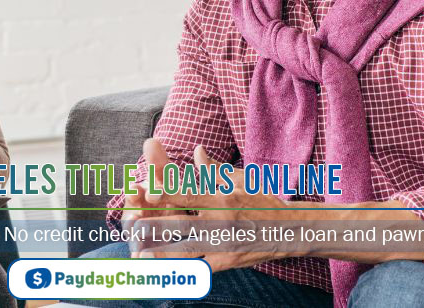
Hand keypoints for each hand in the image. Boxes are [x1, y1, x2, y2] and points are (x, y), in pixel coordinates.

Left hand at [130, 144, 297, 270]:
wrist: (291, 229)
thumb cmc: (263, 200)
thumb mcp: (241, 180)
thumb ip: (213, 170)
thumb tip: (196, 150)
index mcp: (222, 198)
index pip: (189, 194)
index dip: (166, 193)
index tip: (145, 192)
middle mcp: (221, 221)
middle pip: (182, 224)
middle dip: (155, 226)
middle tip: (131, 227)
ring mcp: (224, 244)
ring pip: (188, 249)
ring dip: (162, 252)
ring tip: (140, 254)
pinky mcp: (228, 261)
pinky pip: (202, 267)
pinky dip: (183, 270)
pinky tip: (165, 272)